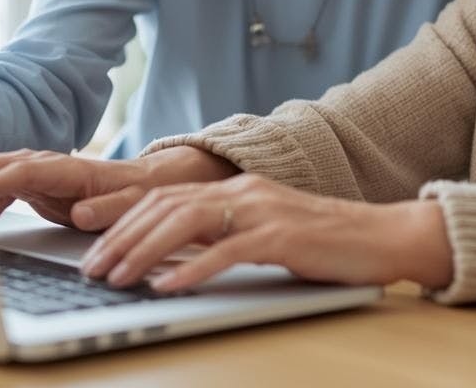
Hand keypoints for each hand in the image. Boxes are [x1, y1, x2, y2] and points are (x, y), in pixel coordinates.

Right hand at [0, 146, 236, 228]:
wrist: (149, 182)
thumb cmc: (141, 194)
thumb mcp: (134, 204)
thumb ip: (108, 207)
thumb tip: (81, 212)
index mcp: (71, 169)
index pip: (22, 173)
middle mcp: (49, 164)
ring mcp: (39, 171)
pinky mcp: (35, 183)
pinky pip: (0, 186)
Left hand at [78, 174, 454, 292]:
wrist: (384, 236)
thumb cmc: (326, 243)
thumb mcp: (264, 234)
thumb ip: (223, 237)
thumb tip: (172, 260)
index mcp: (236, 189)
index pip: (166, 197)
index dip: (124, 219)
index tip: (93, 245)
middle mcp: (244, 192)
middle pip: (166, 206)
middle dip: (121, 236)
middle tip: (91, 266)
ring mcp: (263, 210)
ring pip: (187, 223)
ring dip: (144, 251)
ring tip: (116, 276)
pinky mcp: (283, 236)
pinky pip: (226, 251)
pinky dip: (191, 270)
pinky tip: (165, 286)